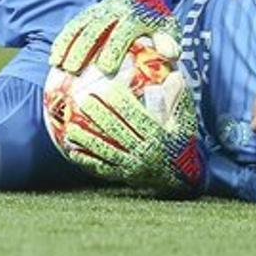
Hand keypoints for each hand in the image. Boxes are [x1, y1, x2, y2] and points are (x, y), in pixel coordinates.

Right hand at [51, 0, 179, 77]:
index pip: (122, 32)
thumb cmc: (158, 18)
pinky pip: (74, 24)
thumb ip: (168, 40)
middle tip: (72, 70)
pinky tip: (54, 56)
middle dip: (83, 49)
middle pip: (95, 29)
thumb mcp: (168, 26)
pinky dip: (63, 39)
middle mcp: (114, 11)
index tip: (106, 69)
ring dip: (67, 44)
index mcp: (134, 16)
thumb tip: (171, 54)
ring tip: (57, 64)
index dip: (114, 49)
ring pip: (80, 26)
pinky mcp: (91, 12)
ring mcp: (100, 10)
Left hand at [60, 78, 203, 194]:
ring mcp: (132, 167)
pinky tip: (71, 151)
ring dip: (87, 140)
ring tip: (70, 127)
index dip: (121, 103)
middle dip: (99, 117)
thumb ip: (178, 98)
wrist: (182, 179)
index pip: (136, 117)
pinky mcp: (124, 177)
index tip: (107, 88)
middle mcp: (143, 153)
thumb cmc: (181, 142)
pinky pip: (103, 169)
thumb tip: (174, 75)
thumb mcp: (185, 121)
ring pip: (106, 152)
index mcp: (157, 137)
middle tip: (82, 101)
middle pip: (117, 133)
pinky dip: (87, 161)